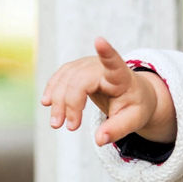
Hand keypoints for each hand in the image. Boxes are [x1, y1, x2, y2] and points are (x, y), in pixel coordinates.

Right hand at [40, 37, 174, 145]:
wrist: (133, 94)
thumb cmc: (135, 105)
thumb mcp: (134, 121)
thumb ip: (117, 130)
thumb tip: (99, 140)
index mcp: (121, 76)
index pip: (113, 62)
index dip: (106, 52)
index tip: (99, 41)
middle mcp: (102, 66)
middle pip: (80, 80)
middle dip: (70, 103)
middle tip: (70, 128)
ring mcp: (88, 65)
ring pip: (66, 78)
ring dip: (57, 101)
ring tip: (56, 124)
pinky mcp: (78, 69)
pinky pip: (61, 76)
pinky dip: (53, 89)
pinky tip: (47, 103)